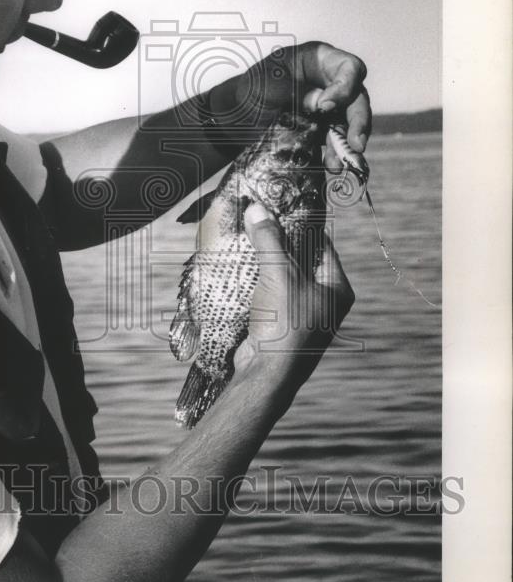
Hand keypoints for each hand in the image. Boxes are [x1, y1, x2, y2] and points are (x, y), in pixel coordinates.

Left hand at [214, 41, 371, 172]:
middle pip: (357, 97)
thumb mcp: (267, 84)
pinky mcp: (325, 128)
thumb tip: (323, 104)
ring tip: (339, 163)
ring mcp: (330, 105)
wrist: (237, 118)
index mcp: (318, 59)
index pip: (348, 67)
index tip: (326, 106)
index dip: (345, 87)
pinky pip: (337, 140)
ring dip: (347, 143)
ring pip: (351, 122)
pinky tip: (331, 166)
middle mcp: (330, 81)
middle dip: (358, 121)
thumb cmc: (250, 91)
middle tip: (355, 143)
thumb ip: (296, 90)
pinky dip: (335, 153)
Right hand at [234, 203, 353, 388]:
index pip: (322, 246)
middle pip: (302, 261)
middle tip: (260, 222)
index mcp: (338, 289)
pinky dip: (260, 281)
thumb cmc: (285, 323)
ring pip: (285, 278)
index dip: (301, 227)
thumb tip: (257, 209)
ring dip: (268, 262)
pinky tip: (243, 269)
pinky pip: (273, 294)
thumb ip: (269, 241)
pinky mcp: (283, 324)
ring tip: (249, 240)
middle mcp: (325, 302)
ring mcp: (304, 315)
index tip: (280, 210)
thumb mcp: (280, 275)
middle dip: (280, 243)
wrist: (266, 373)